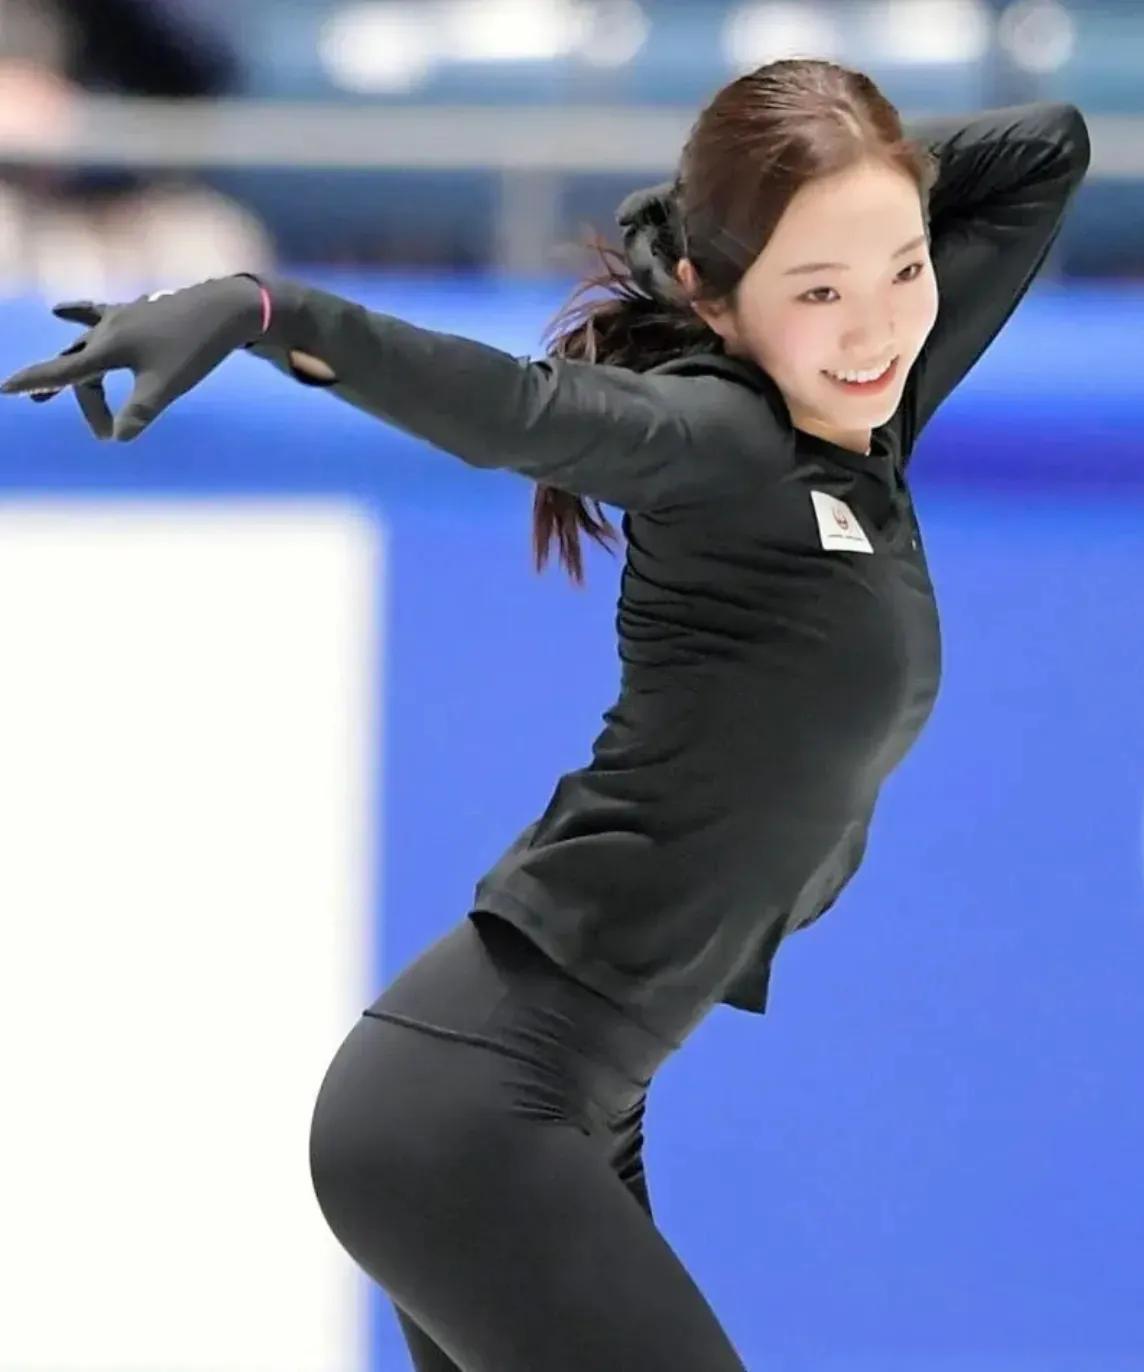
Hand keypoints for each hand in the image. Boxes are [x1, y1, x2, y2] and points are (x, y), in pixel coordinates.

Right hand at [0, 276, 265, 440]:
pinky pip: (96, 314)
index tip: (5, 388)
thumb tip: (120, 438)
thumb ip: (140, 412)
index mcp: (108, 348)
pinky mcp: (135, 311)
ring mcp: (120, 317)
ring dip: (69, 367)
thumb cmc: (196, 349)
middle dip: (85, 402)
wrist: (225, 308)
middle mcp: (107, 329)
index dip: (34, 381)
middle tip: (102, 433)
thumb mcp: (167, 386)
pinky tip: (60, 312)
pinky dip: (77, 316)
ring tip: (46, 392)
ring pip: (84, 344)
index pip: (63, 371)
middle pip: (81, 369)